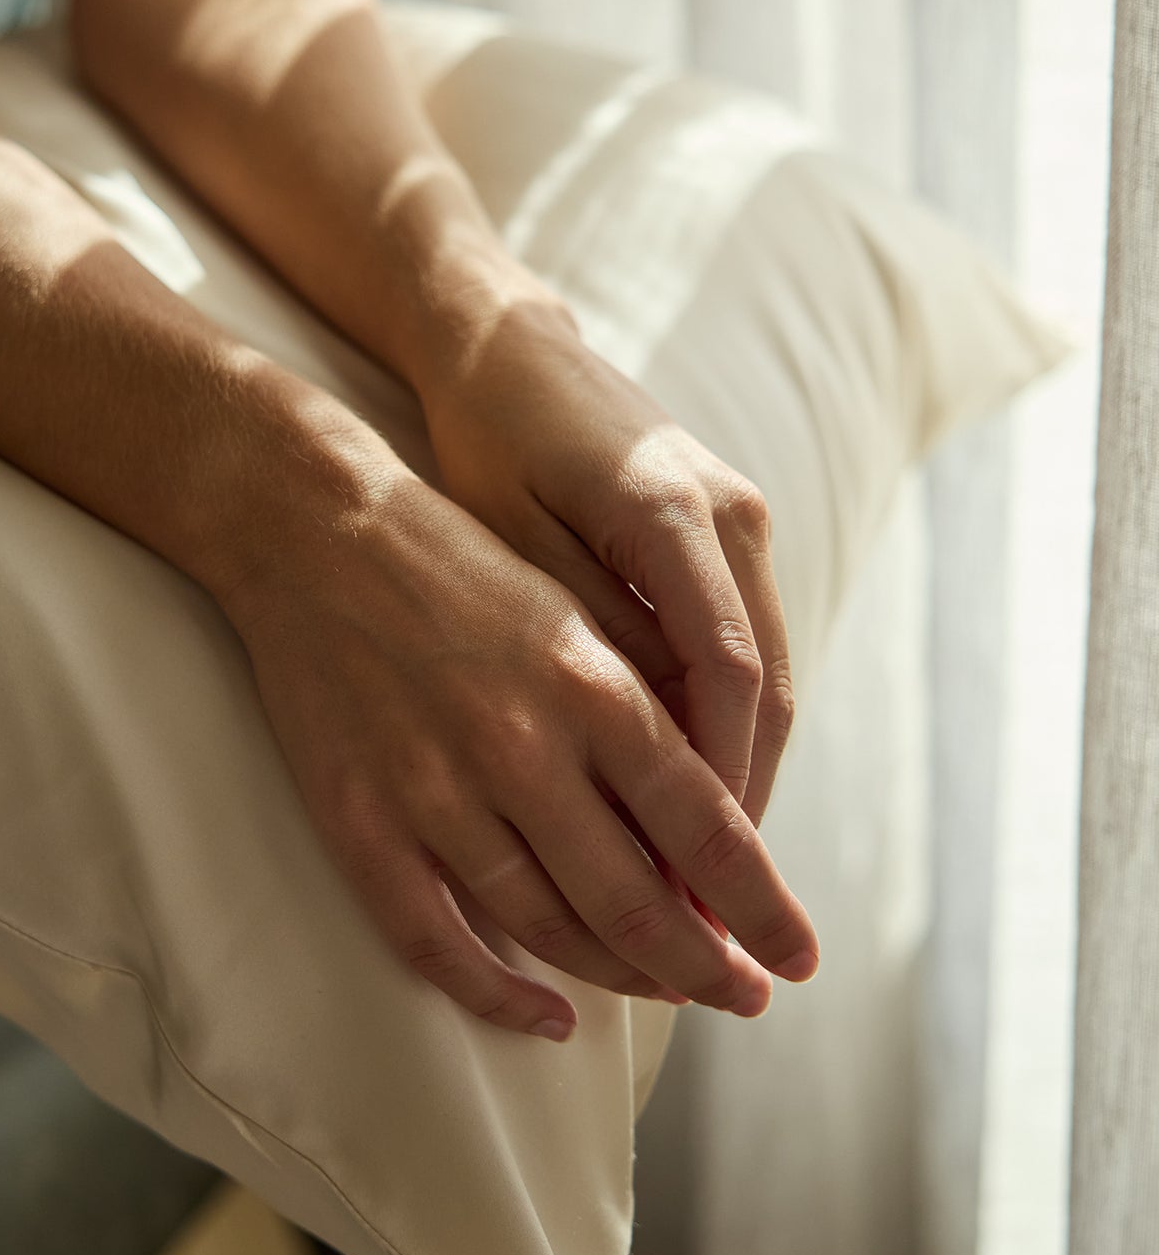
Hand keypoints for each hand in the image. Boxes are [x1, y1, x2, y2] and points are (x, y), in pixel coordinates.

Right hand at [219, 459, 817, 1040]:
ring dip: (619, 978)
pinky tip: (545, 1017)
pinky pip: (436, 943)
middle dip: (706, 968)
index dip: (760, 909)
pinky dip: (498, 996)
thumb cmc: (463, 573)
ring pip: (548, 930)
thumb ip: (640, 723)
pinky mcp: (361, 819)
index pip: (706, 829)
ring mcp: (436, 790)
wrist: (318, 531)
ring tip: (664, 994)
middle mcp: (523, 746)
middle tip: (742, 999)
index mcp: (593, 687)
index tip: (796, 958)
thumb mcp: (576, 621)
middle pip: (637, 903)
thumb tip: (710, 835)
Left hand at [416, 295, 796, 829]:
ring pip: (769, 675)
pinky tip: (692, 797)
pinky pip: (745, 647)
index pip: (728, 675)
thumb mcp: (512, 538)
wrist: (506, 346)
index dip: (718, 784)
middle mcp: (730, 515)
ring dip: (743, 773)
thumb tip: (647, 754)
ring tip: (709, 877)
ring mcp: (740, 519)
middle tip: (718, 908)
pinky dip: (729, 726)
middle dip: (745, 803)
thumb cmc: (485, 441)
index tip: (696, 876)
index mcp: (672, 514)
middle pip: (768, 688)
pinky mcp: (727, 532)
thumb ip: (584, 634)